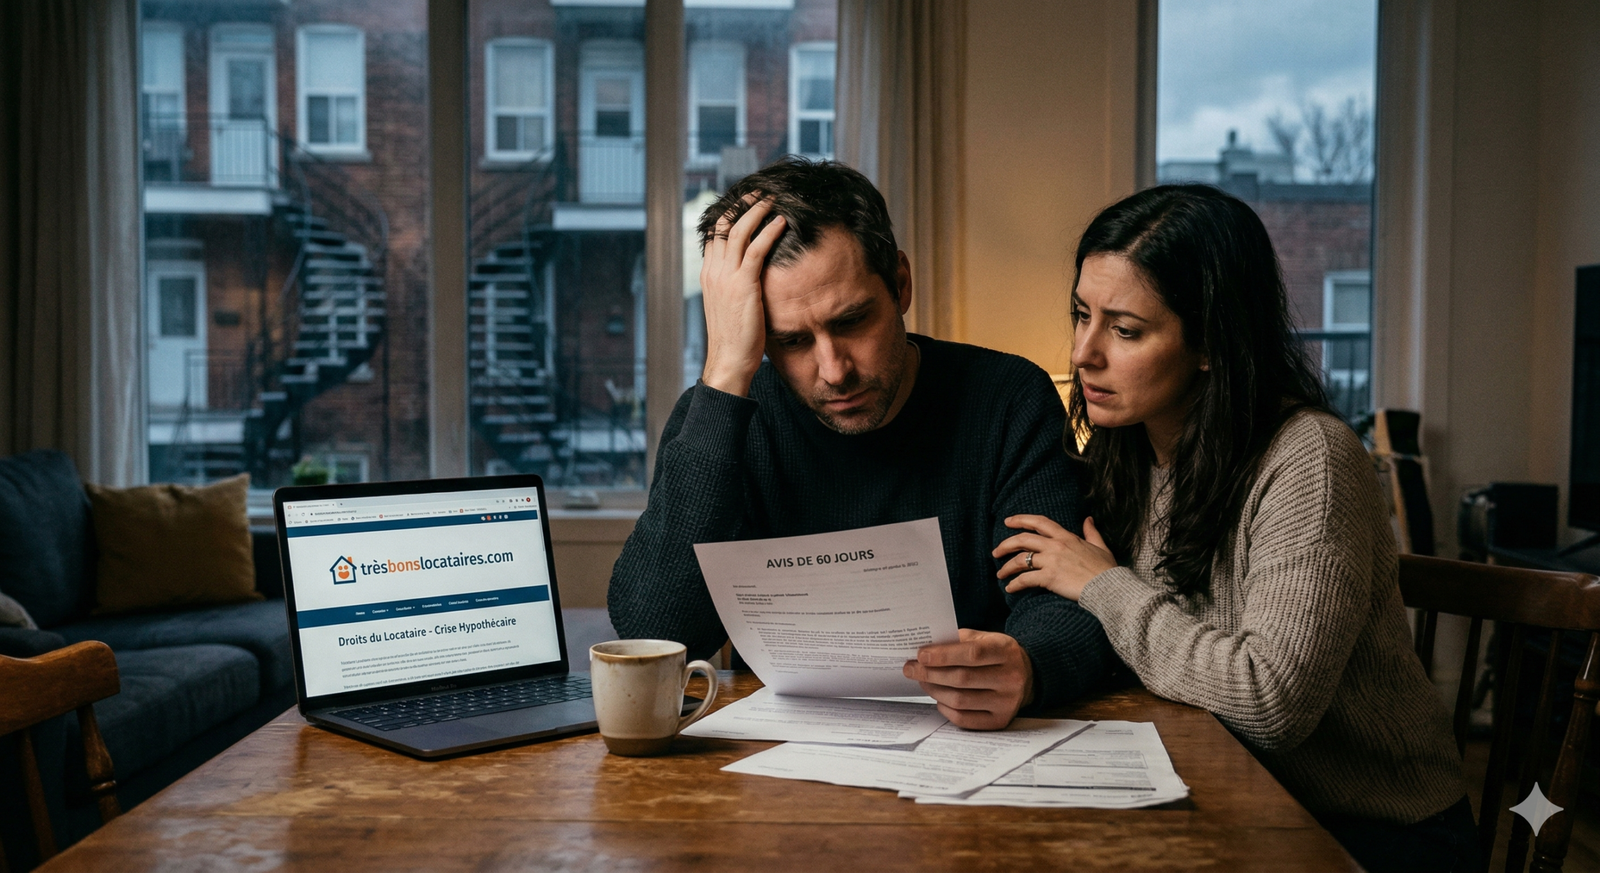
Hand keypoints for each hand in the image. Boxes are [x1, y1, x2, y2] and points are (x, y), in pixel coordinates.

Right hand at [699, 195, 787, 396]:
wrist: (729, 360)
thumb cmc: (735, 338)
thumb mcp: (730, 305)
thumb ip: (736, 285)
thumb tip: (753, 274)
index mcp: (708, 274)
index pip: (714, 234)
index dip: (729, 214)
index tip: (746, 202)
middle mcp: (713, 271)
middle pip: (723, 225)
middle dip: (741, 204)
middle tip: (759, 193)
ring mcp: (725, 277)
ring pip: (738, 231)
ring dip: (756, 211)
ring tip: (771, 199)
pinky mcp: (743, 285)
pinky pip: (756, 249)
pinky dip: (769, 231)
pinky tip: (781, 222)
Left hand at [902, 628, 1033, 729]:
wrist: (1027, 675)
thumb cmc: (997, 654)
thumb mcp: (984, 638)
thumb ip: (958, 640)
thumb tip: (925, 650)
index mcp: (1005, 652)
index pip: (972, 654)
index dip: (943, 655)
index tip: (921, 655)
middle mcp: (1010, 678)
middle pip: (962, 679)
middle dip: (930, 673)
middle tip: (911, 668)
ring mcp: (1006, 702)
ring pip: (960, 700)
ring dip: (934, 690)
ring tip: (922, 680)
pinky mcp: (1000, 721)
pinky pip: (965, 719)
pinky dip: (945, 709)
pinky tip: (938, 698)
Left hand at [994, 515, 1117, 600]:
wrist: (1109, 588)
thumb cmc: (1106, 570)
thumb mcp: (1101, 546)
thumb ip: (1091, 532)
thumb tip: (1088, 519)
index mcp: (1066, 537)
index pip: (1039, 522)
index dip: (1021, 519)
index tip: (1008, 521)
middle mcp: (1055, 546)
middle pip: (1022, 539)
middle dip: (1005, 545)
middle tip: (996, 552)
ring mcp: (1051, 561)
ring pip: (1020, 560)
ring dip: (1007, 567)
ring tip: (1001, 574)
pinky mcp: (1049, 578)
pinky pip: (1025, 580)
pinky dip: (1015, 584)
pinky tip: (1010, 589)